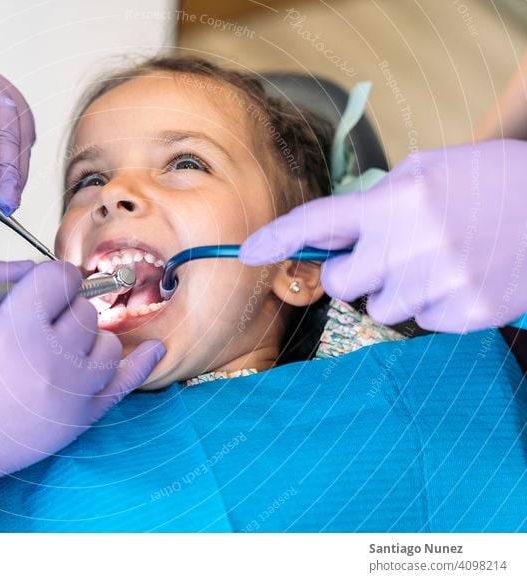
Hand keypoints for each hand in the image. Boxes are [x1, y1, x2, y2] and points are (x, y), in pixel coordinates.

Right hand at [0, 257, 165, 489]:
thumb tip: (33, 269)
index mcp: (17, 328)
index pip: (61, 277)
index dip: (47, 279)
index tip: (36, 291)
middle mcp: (54, 358)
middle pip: (84, 309)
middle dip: (62, 309)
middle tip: (32, 327)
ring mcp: (74, 391)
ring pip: (105, 340)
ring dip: (85, 337)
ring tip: (54, 349)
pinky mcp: (82, 418)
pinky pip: (126, 383)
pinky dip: (141, 363)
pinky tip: (153, 350)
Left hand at [239, 140, 526, 332]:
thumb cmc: (487, 181)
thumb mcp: (426, 171)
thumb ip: (373, 201)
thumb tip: (327, 234)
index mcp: (397, 201)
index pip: (317, 222)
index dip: (277, 238)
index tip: (247, 252)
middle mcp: (412, 243)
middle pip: (341, 283)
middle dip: (352, 271)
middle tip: (382, 254)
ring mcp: (442, 282)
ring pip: (379, 308)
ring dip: (394, 289)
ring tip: (435, 261)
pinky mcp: (468, 313)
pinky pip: (420, 322)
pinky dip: (431, 304)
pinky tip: (459, 277)